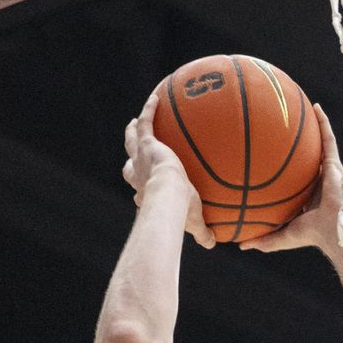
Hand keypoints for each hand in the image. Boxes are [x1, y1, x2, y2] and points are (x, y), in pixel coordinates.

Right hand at [122, 92, 215, 248]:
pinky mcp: (148, 144)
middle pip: (130, 167)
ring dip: (132, 131)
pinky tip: (156, 98)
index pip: (142, 190)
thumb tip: (212, 244)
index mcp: (146, 193)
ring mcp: (141, 158)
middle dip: (131, 160)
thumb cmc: (180, 211)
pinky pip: (146, 122)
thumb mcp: (193, 222)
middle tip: (135, 152)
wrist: (170, 194)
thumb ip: (202, 233)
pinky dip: (149, 110)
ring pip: (132, 141)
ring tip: (135, 122)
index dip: (142, 189)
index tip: (146, 189)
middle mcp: (139, 175)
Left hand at [239, 104, 342, 254]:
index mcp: (306, 194)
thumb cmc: (312, 235)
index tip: (270, 152)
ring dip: (313, 124)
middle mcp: (316, 179)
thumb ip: (263, 239)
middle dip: (296, 140)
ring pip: (318, 142)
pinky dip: (324, 123)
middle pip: (305, 155)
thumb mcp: (282, 236)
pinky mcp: (334, 165)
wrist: (333, 232)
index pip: (294, 176)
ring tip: (302, 105)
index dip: (285, 165)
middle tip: (281, 124)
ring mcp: (327, 171)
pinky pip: (328, 139)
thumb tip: (240, 245)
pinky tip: (316, 107)